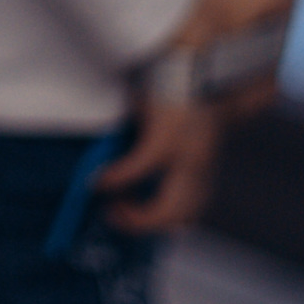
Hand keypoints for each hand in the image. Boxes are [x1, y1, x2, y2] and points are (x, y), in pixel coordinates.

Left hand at [96, 96, 220, 233]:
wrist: (203, 82)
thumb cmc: (165, 87)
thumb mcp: (138, 104)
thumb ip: (123, 135)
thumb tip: (101, 164)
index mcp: (171, 136)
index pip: (140, 166)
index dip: (113, 180)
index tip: (93, 185)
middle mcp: (191, 160)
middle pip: (168, 211)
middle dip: (136, 220)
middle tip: (110, 211)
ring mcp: (205, 172)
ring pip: (184, 218)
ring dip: (153, 222)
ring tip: (126, 209)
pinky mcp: (210, 177)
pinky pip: (192, 210)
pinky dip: (169, 217)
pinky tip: (146, 207)